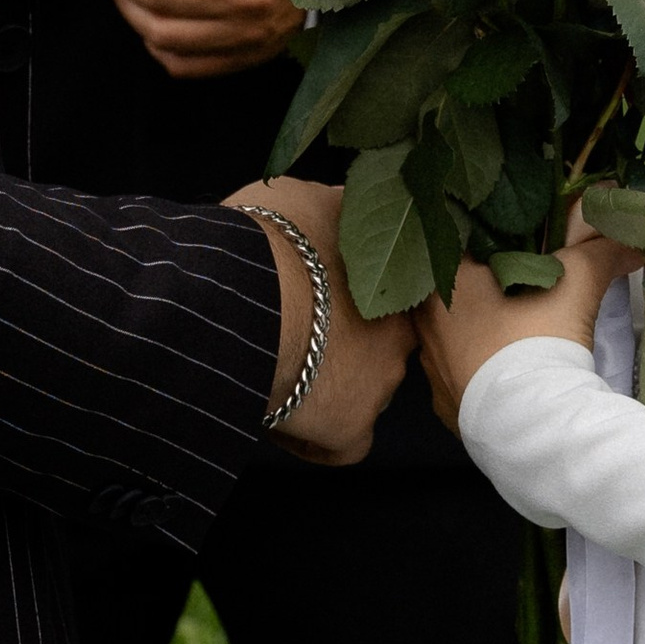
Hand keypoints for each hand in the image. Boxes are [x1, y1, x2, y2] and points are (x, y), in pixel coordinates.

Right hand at [233, 175, 412, 466]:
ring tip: (278, 373)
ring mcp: (382, 381)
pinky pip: (339, 444)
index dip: (348, 300)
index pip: (387, 295)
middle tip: (296, 336)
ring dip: (327, 387)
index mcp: (395, 274)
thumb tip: (332, 210)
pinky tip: (279, 418)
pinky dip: (312, 438)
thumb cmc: (267, 242)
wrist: (242, 298)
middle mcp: (401, 329)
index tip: (315, 299)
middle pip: (379, 346)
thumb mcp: (305, 198)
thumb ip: (331, 211)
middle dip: (344, 346)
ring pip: (362, 393)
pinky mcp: (352, 427)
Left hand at [415, 223, 644, 436]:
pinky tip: (510, 373)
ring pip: (457, 339)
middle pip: (459, 295)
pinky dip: (483, 373)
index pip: (464, 248)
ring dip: (484, 334)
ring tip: (521, 335)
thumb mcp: (577, 281)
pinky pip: (462, 379)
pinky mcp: (445, 406)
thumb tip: (629, 243)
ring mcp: (431, 369)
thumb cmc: (540, 338)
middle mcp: (426, 324)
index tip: (523, 250)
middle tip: (527, 292)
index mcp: (445, 283)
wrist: (530, 422)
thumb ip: (599, 252)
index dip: (496, 246)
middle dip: (490, 291)